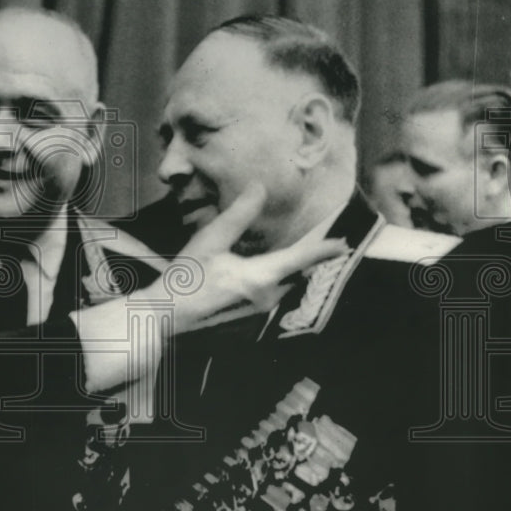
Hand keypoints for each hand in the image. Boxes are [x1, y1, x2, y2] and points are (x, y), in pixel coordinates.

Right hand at [75, 183, 347, 393]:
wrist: (166, 317)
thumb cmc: (185, 279)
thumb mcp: (210, 241)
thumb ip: (238, 216)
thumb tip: (259, 188)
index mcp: (260, 277)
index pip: (301, 259)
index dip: (324, 249)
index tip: (344, 242)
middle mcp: (267, 298)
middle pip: (294, 274)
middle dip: (304, 260)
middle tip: (316, 244)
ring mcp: (259, 314)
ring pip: (281, 287)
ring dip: (284, 272)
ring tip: (284, 257)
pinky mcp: (249, 323)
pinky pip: (268, 298)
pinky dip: (268, 285)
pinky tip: (250, 277)